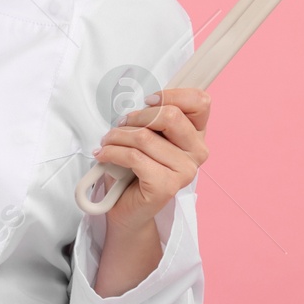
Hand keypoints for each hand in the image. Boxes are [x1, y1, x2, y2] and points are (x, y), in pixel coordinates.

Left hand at [92, 88, 211, 232]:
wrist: (126, 208)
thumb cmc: (135, 168)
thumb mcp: (146, 134)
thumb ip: (152, 117)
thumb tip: (142, 102)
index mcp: (197, 135)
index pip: (200, 102)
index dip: (171, 95)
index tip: (148, 102)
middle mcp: (197, 153)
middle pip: (170, 116)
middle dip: (137, 116)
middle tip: (121, 125)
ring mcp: (185, 171)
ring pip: (145, 136)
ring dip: (117, 136)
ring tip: (107, 143)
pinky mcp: (166, 186)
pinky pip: (134, 157)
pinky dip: (112, 152)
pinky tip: (103, 155)